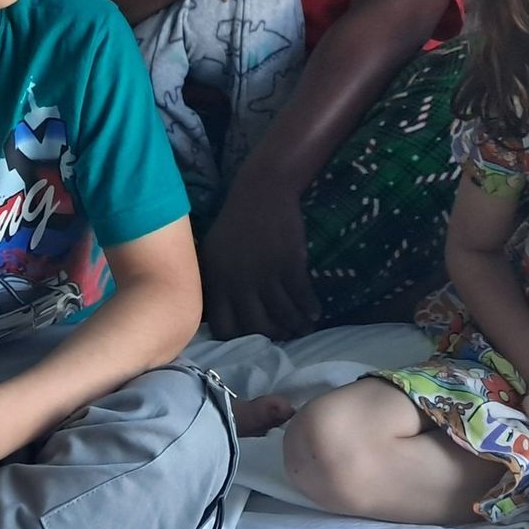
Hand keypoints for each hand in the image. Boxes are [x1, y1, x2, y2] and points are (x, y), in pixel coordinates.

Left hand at [201, 188, 321, 340]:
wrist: (262, 190)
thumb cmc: (236, 221)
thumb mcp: (213, 252)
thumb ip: (215, 282)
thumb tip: (220, 311)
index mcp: (216, 281)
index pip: (224, 326)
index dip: (240, 337)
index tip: (253, 338)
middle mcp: (238, 283)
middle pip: (256, 325)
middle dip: (273, 334)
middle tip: (284, 336)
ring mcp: (265, 274)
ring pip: (282, 313)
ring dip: (296, 325)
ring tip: (305, 328)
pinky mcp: (289, 263)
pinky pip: (301, 295)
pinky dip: (309, 307)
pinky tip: (315, 312)